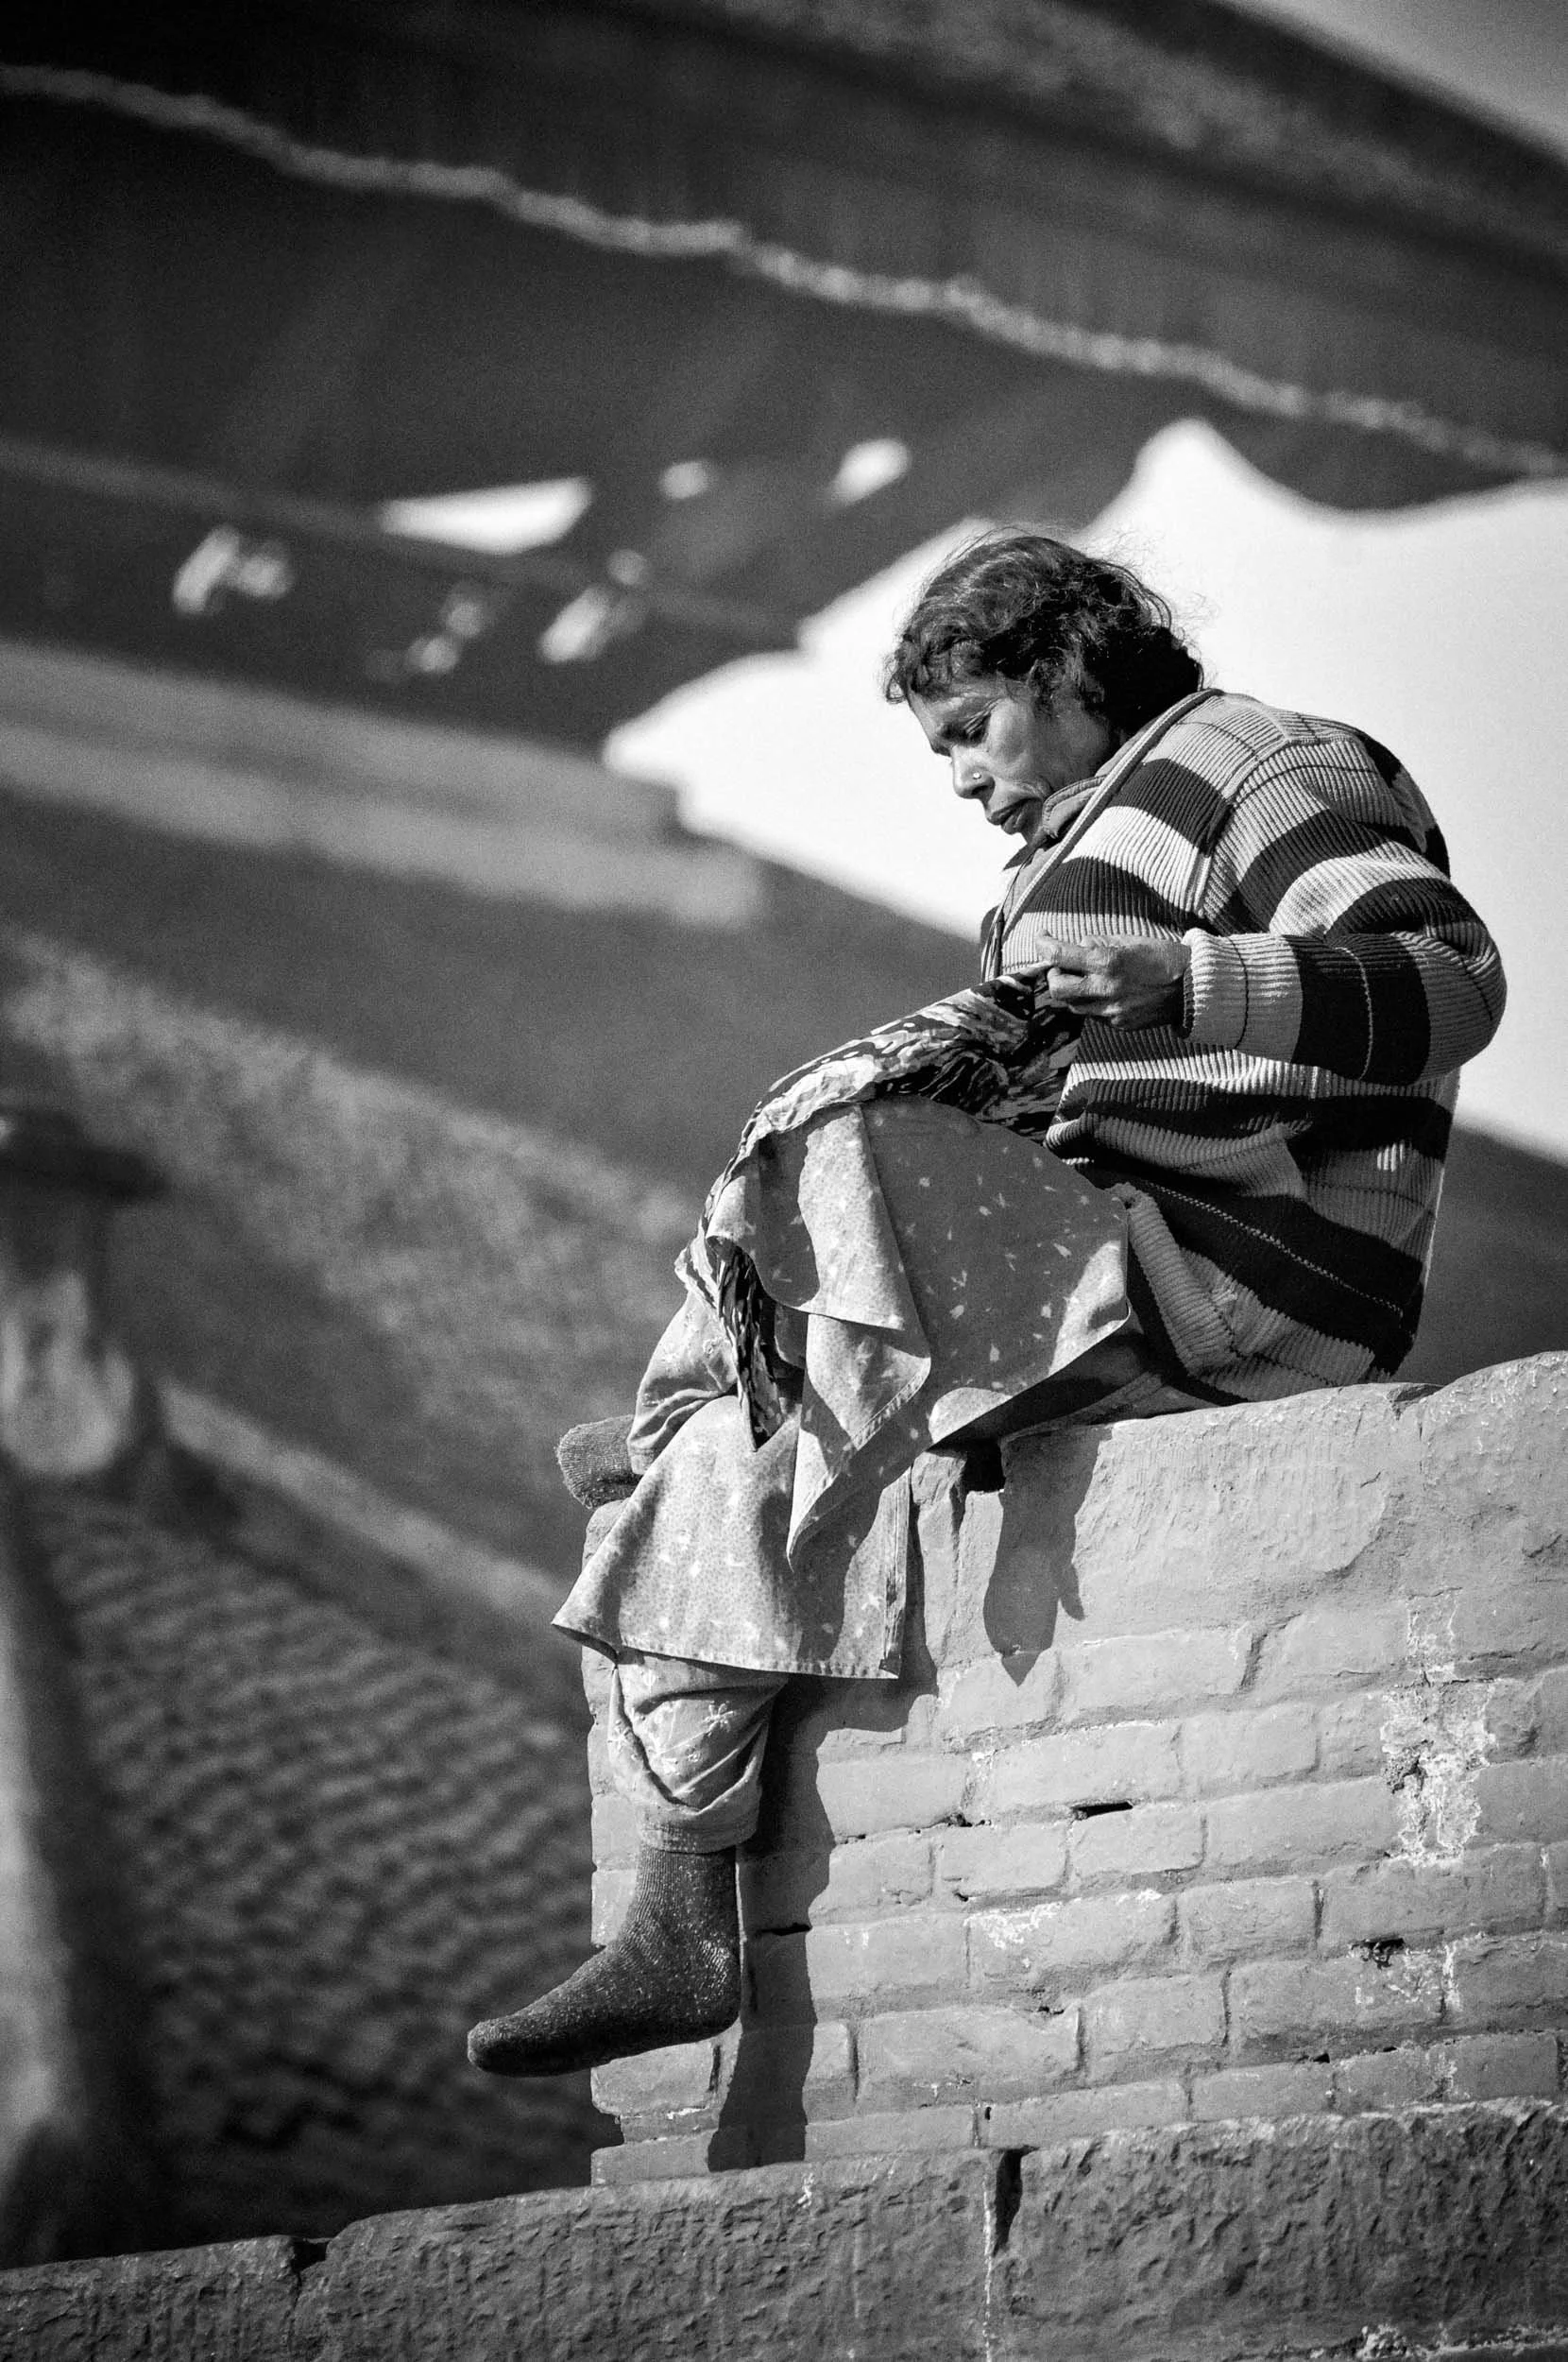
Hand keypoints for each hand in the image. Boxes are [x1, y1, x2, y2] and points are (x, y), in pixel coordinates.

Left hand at [1022, 936, 1188, 1029]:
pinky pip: (1092, 1014)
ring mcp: (1110, 1011)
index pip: (1058, 955)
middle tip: (1064, 965)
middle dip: (1054, 975)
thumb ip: (1099, 944)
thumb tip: (1077, 946)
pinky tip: (1109, 991)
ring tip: (1090, 977)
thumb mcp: (1131, 941)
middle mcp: (1104, 990)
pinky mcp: (1118, 1024)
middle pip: (1057, 988)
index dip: (1043, 944)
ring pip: (1073, 1004)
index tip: (1042, 937)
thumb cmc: (1164, 958)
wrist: (1192, 989)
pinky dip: (1092, 1001)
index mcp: (1107, 963)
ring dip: (1073, 990)